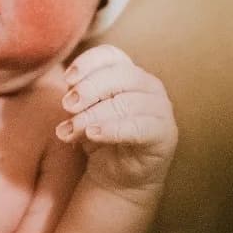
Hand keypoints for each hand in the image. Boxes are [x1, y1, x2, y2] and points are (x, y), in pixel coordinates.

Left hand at [54, 44, 177, 196]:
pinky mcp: (165, 132)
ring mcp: (160, 108)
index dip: (88, 63)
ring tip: (71, 130)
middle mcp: (147, 85)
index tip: (67, 79)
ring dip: (93, 115)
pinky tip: (93, 134)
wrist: (118, 176)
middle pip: (118, 76)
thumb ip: (77, 99)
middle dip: (89, 89)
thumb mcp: (83, 113)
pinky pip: (139, 127)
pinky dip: (113, 129)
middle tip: (67, 105)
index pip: (110, 56)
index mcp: (127, 72)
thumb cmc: (100, 136)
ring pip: (126, 103)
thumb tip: (69, 97)